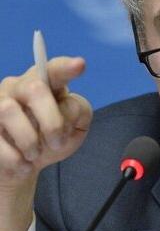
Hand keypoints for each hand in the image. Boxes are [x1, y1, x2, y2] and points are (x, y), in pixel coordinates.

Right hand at [0, 56, 91, 230]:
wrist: (24, 165)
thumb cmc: (51, 140)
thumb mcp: (74, 129)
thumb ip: (78, 113)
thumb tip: (67, 106)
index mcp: (45, 84)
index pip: (54, 70)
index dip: (65, 67)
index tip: (79, 65)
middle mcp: (17, 86)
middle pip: (35, 89)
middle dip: (52, 121)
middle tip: (57, 142)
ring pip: (9, 110)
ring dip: (29, 140)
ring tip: (35, 154)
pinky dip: (15, 158)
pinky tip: (24, 165)